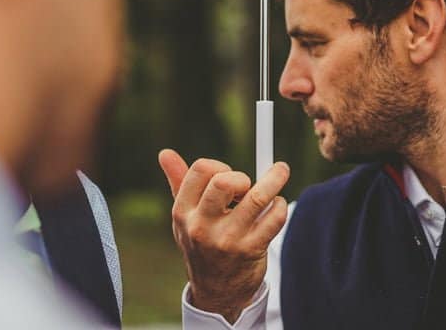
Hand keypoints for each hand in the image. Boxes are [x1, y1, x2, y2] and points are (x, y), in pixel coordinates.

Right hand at [158, 149, 289, 323]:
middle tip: (247, 184)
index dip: (219, 165)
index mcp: (184, 212)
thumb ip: (178, 182)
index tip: (227, 174)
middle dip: (241, 176)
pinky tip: (276, 205)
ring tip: (280, 171)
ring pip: (257, 198)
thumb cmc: (201, 244)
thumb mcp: (185, 217)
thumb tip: (165, 153)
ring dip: (274, 179)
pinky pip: (274, 217)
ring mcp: (228, 240)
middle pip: (225, 182)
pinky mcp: (251, 250)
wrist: (216, 293)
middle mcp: (203, 226)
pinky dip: (280, 205)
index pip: (201, 170)